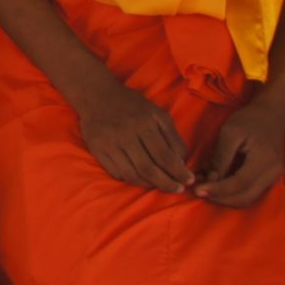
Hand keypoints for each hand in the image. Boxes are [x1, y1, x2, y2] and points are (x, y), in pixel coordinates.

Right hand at [76, 75, 193, 192]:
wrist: (96, 95)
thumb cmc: (133, 105)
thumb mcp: (158, 114)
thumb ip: (173, 137)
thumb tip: (181, 163)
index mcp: (143, 123)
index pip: (164, 156)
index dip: (179, 172)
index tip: (188, 181)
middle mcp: (124, 134)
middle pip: (148, 169)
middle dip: (166, 184)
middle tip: (177, 189)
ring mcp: (108, 143)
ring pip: (131, 174)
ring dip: (149, 184)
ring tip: (159, 184)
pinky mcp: (96, 149)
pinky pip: (116, 173)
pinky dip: (131, 179)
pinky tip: (140, 177)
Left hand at [196, 96, 284, 206]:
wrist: (272, 115)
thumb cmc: (249, 120)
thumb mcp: (230, 133)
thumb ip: (220, 158)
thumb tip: (209, 179)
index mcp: (264, 161)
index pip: (239, 184)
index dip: (218, 190)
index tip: (197, 190)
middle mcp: (272, 174)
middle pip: (245, 197)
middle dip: (220, 198)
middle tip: (199, 192)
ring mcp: (273, 178)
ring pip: (248, 198)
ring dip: (226, 197)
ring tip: (205, 188)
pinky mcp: (269, 178)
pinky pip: (251, 191)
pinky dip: (233, 192)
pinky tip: (217, 184)